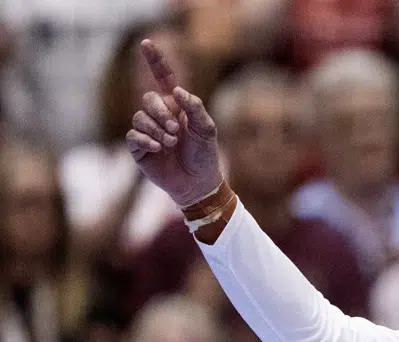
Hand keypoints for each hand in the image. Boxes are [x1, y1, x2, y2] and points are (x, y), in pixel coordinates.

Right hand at [126, 39, 222, 207]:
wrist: (198, 184)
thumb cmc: (205, 156)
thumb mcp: (207, 130)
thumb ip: (195, 108)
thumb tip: (177, 91)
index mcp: (177, 107)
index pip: (163, 78)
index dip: (155, 61)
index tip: (146, 43)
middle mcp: (160, 115)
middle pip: (148, 99)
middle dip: (161, 112)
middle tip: (176, 130)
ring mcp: (148, 130)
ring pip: (140, 117)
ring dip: (156, 128)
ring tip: (171, 142)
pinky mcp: (139, 147)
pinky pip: (133, 135)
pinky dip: (145, 139)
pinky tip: (158, 147)